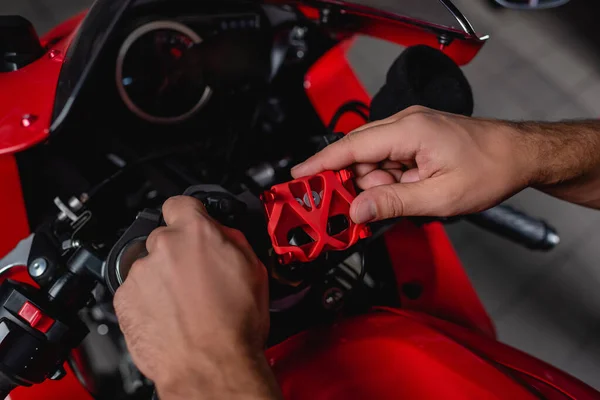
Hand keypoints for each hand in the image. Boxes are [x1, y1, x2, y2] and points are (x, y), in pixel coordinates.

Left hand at [114, 196, 280, 399]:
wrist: (210, 367)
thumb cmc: (234, 327)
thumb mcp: (253, 270)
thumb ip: (231, 239)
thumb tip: (221, 233)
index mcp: (196, 233)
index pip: (180, 202)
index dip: (188, 214)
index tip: (191, 224)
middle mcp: (163, 246)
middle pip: (165, 236)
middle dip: (179, 252)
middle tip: (196, 276)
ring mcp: (140, 273)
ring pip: (149, 264)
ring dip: (163, 276)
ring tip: (184, 303)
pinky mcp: (124, 298)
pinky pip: (135, 288)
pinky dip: (148, 297)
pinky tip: (169, 314)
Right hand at [292, 106, 534, 221]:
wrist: (520, 154)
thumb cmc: (490, 168)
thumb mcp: (439, 196)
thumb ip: (393, 203)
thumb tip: (356, 210)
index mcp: (408, 130)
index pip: (351, 146)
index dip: (320, 164)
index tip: (297, 177)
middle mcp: (405, 125)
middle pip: (357, 155)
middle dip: (348, 185)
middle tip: (343, 213)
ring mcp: (410, 131)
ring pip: (371, 161)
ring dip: (373, 186)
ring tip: (395, 205)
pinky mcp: (415, 141)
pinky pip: (386, 162)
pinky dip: (386, 181)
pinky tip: (401, 195)